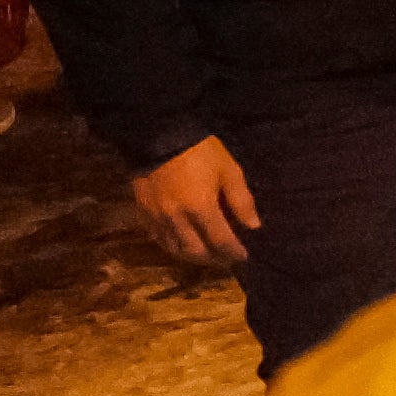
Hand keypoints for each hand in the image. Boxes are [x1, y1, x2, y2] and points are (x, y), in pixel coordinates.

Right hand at [129, 138, 259, 269]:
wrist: (159, 135)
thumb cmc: (200, 151)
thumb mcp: (228, 170)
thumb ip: (241, 200)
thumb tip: (253, 226)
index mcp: (200, 208)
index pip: (220, 241)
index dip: (233, 252)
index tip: (243, 256)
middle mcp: (176, 218)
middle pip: (195, 251)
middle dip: (213, 259)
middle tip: (226, 259)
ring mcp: (156, 217)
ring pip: (173, 248)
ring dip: (191, 256)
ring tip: (206, 255)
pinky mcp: (142, 212)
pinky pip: (156, 238)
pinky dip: (170, 245)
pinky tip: (181, 242)